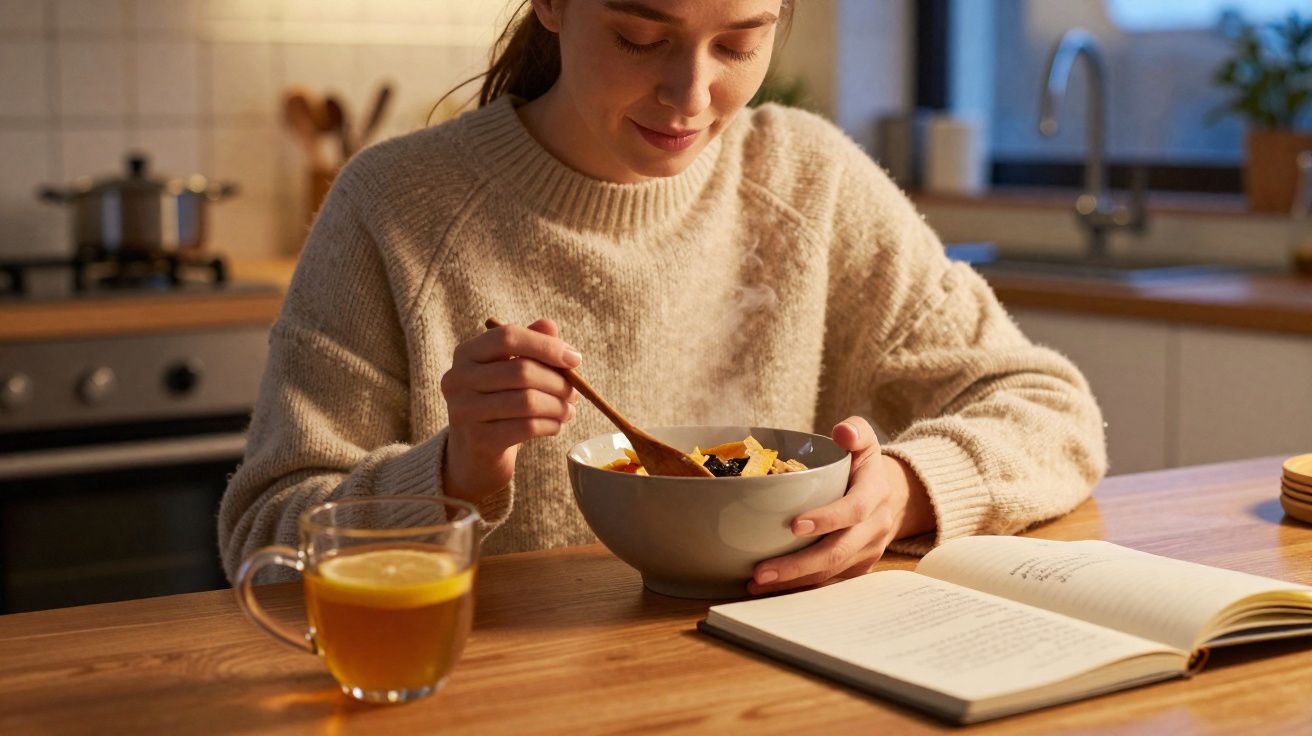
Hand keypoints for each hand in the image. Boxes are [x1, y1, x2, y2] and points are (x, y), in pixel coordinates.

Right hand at [440, 318, 581, 504]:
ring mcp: (464, 410)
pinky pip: (526, 428)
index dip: (545, 345)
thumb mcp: (511, 370)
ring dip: (558, 406)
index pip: (508, 336)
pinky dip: (550, 425)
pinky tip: (556, 425)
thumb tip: (550, 326)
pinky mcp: (478, 440)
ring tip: (568, 410)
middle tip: (575, 392)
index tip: (575, 359)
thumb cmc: (498, 403)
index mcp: (466, 353)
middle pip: (521, 371)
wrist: (474, 454)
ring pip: (527, 401)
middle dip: (558, 382)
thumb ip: (530, 344)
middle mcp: (458, 378)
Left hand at [747, 416, 934, 595]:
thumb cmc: (864, 465)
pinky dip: (800, 587)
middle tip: (762, 570)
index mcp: (876, 492)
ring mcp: (868, 551)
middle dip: (800, 564)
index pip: (855, 509)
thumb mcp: (865, 440)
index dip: (827, 519)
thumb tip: (842, 431)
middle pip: (839, 551)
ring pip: (832, 572)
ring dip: (794, 581)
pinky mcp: (858, 567)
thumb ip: (855, 430)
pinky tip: (770, 588)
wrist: (891, 495)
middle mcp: (876, 526)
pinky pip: (830, 582)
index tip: (795, 525)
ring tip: (757, 582)